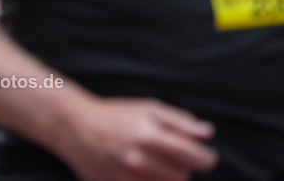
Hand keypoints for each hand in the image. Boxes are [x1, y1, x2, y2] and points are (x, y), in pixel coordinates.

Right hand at [57, 97, 217, 180]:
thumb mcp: (148, 108)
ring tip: (153, 162)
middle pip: (182, 177)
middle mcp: (138, 160)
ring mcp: (125, 178)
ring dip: (166, 177)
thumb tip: (207, 133)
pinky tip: (142, 171)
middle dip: (182, 166)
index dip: (205, 158)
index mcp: (149, 136)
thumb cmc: (115, 115)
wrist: (76, 127)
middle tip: (169, 154)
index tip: (205, 156)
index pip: (194, 158)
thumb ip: (180, 122)